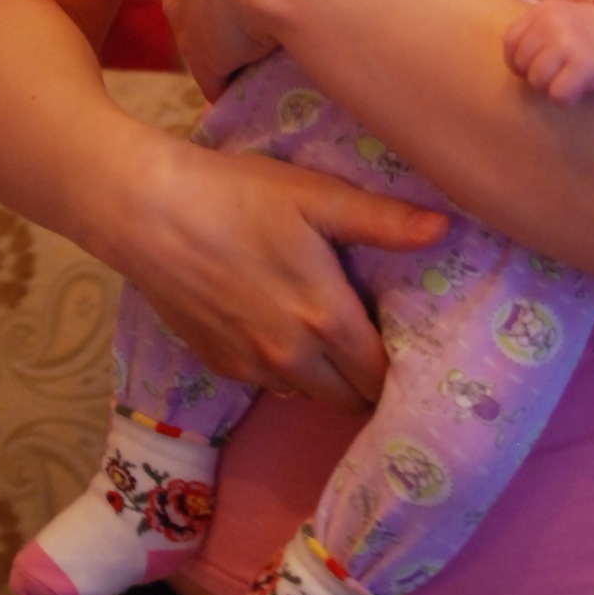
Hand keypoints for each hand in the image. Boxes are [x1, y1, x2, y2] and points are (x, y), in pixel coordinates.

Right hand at [129, 136, 446, 408]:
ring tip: (337, 343)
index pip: (381, 375)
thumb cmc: (238, 196)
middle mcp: (292, 358)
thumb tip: (445, 230)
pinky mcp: (218, 364)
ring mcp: (251, 367)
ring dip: (328, 379)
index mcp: (326, 320)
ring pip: (308, 394)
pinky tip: (286, 332)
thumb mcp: (317, 197)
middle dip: (369, 383)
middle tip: (380, 349)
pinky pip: (269, 383)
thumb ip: (383, 221)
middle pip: (348, 398)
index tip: (415, 352)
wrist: (149, 212)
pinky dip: (287, 370)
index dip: (403, 368)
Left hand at [502, 0, 593, 104]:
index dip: (519, 61)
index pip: (510, 42)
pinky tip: (580, 89)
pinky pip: (558, 94)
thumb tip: (516, 65)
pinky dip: (567, 98)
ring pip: (537, 81)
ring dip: (551, 87)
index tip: (536, 66)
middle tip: (559, 74)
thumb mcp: (561, 19)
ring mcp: (567, 43)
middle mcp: (551, 23)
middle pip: (522, 65)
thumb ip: (537, 33)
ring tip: (570, 79)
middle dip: (536, 76)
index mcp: (543, 10)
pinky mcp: (584, 65)